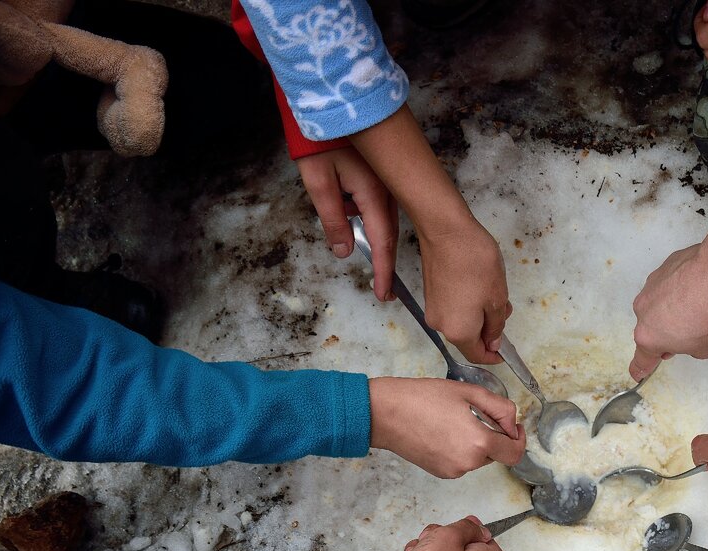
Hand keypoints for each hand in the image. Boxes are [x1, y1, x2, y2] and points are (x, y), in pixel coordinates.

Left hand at [296, 148, 398, 300]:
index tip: (385, 295)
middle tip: (385, 289)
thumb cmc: (318, 137)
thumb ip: (332, 219)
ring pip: (384, 217)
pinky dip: (369, 216)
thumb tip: (345, 251)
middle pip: (389, 233)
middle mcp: (387, 189)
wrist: (328, 97)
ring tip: (363, 247)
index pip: (383, 243)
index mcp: (373, 193)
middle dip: (385, 261)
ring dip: (375, 236)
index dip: (384, 271)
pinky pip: (379, 201)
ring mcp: (386, 179)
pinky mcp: (381, 171)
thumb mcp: (318, 182)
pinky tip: (351, 210)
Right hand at [368, 377, 525, 477]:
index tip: (514, 428)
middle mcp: (468, 463)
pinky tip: (444, 431)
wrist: (385, 413)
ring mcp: (453, 471)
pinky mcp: (440, 473)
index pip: (514, 453)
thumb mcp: (468, 392)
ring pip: (478, 458)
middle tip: (477, 413)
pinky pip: (462, 462)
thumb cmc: (422, 398)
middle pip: (496, 454)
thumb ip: (499, 408)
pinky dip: (461, 449)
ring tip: (455, 420)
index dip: (519, 440)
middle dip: (494, 436)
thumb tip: (512, 423)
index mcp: (478, 442)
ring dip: (476, 442)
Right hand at [419, 217, 510, 364]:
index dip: (493, 356)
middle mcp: (441, 326)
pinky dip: (468, 306)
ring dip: (480, 316)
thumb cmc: (475, 263)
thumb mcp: (497, 298)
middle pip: (468, 339)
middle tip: (506, 310)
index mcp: (459, 332)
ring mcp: (433, 310)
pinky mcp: (430, 295)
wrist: (446, 232)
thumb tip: (492, 343)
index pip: (477, 356)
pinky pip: (453, 310)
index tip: (507, 351)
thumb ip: (496, 326)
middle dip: (489, 331)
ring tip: (495, 292)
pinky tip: (478, 287)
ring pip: (461, 323)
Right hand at [630, 226, 707, 380]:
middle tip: (692, 330)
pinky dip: (680, 288)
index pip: (642, 359)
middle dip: (668, 331)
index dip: (641, 368)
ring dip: (674, 308)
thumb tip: (688, 340)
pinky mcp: (662, 268)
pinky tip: (699, 288)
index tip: (639, 372)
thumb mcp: (707, 348)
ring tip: (700, 305)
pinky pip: (669, 284)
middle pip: (653, 328)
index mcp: (650, 337)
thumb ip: (691, 349)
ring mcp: (650, 287)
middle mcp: (643, 311)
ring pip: (660, 304)